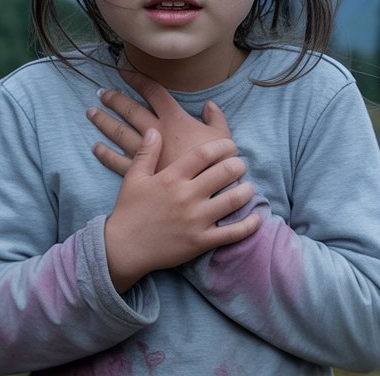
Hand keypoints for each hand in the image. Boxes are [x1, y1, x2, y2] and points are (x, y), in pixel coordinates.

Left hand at [87, 69, 231, 173]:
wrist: (209, 192)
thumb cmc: (217, 164)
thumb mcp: (223, 137)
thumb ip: (216, 118)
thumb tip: (209, 104)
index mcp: (174, 119)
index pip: (153, 92)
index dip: (137, 79)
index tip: (123, 70)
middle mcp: (156, 132)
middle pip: (130, 110)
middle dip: (114, 100)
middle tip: (102, 93)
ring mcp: (146, 153)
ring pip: (119, 132)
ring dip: (104, 122)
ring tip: (92, 113)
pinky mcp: (141, 174)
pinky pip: (117, 162)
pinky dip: (105, 154)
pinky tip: (96, 147)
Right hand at [103, 128, 258, 292]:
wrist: (123, 248)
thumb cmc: (128, 211)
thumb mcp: (133, 178)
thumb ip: (146, 152)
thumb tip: (155, 130)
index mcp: (171, 178)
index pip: (205, 154)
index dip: (223, 146)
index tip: (230, 145)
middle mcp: (186, 196)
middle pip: (224, 172)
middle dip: (238, 165)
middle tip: (240, 165)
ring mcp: (196, 220)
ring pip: (233, 200)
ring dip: (247, 191)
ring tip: (248, 187)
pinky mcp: (201, 242)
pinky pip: (232, 233)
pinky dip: (249, 225)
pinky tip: (256, 218)